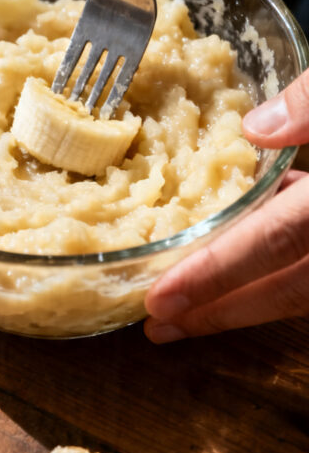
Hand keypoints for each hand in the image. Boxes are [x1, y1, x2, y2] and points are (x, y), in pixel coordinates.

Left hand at [144, 70, 308, 341]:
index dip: (217, 274)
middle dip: (219, 311)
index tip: (160, 301)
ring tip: (185, 313)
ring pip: (299, 286)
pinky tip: (238, 250)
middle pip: (287, 290)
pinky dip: (273, 264)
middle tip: (158, 325)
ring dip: (244, 300)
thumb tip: (255, 126)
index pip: (276, 242)